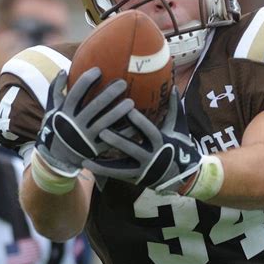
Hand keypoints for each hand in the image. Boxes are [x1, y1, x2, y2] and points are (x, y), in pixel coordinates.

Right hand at [35, 68, 133, 176]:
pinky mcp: (94, 149)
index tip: (99, 70)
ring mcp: (85, 138)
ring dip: (118, 112)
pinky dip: (124, 133)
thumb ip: (56, 90)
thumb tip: (64, 70)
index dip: (86, 81)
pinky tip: (135, 124)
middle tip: (123, 83)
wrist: (56, 158)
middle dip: (109, 94)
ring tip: (131, 102)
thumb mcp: (51, 110)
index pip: (75, 94)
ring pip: (104, 123)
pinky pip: (112, 140)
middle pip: (94, 107)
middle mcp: (74, 125)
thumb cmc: (57, 128)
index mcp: (64, 113)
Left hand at [82, 87, 201, 191]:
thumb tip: (173, 86)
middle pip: (133, 150)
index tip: (128, 110)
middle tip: (102, 131)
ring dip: (104, 162)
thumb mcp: (176, 128)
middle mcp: (150, 158)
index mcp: (161, 143)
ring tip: (88, 153)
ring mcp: (140, 170)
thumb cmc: (174, 144)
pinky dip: (101, 170)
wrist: (175, 174)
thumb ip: (173, 108)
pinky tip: (86, 163)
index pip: (150, 133)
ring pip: (121, 167)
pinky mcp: (132, 178)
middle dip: (118, 142)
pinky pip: (114, 175)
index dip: (140, 123)